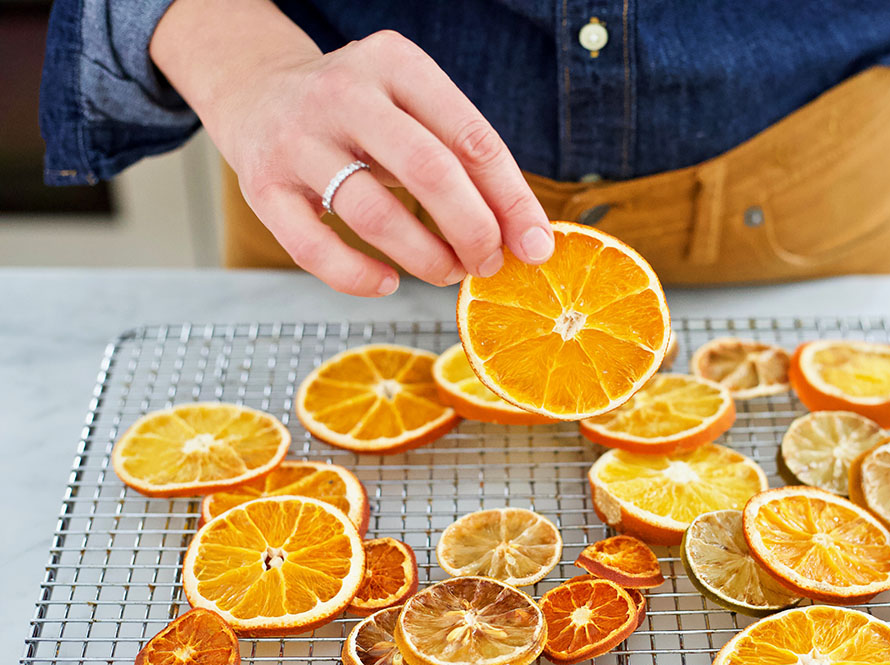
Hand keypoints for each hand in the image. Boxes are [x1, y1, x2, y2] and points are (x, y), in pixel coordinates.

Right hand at [151, 0, 552, 295]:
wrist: (257, 93)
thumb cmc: (360, 114)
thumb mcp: (413, 110)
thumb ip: (465, 161)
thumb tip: (526, 238)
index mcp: (395, 63)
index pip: (472, 137)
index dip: (512, 200)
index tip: (536, 246)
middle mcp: (343, 93)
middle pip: (428, 171)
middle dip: (473, 230)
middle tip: (489, 263)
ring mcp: (297, 139)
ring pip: (374, 215)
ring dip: (425, 258)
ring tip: (447, 272)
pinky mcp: (261, 186)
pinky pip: (314, 249)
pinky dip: (359, 277)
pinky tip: (387, 282)